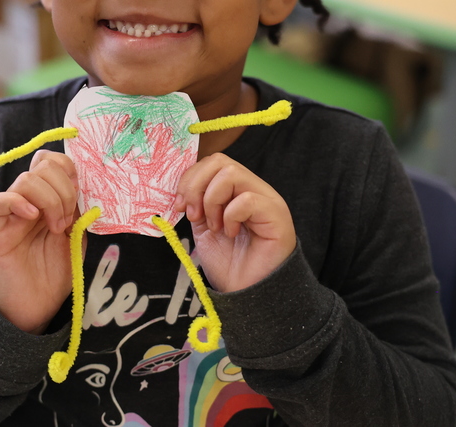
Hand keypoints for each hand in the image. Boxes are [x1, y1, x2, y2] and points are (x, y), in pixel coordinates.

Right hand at [0, 150, 79, 333]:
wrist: (34, 308)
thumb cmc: (53, 274)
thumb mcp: (76, 237)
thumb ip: (78, 210)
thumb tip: (84, 185)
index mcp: (48, 198)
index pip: (52, 161)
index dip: (69, 169)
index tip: (80, 195)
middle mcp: (28, 200)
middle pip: (42, 165)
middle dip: (63, 189)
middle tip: (66, 220)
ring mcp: (10, 212)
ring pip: (25, 179)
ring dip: (49, 200)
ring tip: (55, 228)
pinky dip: (19, 203)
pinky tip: (33, 219)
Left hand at [175, 154, 295, 292]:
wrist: (246, 294)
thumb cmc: (229, 263)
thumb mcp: (204, 227)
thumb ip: (196, 204)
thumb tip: (182, 190)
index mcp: (236, 190)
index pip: (212, 163)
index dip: (190, 179)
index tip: (178, 206)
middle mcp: (254, 189)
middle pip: (220, 162)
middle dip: (196, 186)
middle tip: (193, 215)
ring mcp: (267, 199)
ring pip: (232, 174)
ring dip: (212, 201)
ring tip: (215, 226)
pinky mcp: (276, 214)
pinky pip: (246, 199)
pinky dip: (230, 216)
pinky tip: (231, 233)